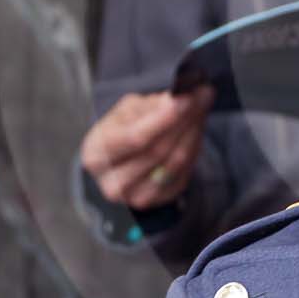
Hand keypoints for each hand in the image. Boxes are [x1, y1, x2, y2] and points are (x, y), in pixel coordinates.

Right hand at [81, 85, 215, 210]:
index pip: (136, 138)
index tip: (187, 99)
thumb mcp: (128, 110)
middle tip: (202, 97)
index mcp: (96, 153)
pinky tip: (194, 130)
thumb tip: (185, 96)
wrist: (118, 160)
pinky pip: (184, 173)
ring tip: (201, 108)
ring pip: (175, 163)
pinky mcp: (157, 201)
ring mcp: (135, 197)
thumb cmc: (121, 129)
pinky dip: (193, 148)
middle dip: (185, 121)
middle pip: (158, 151)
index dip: (165, 119)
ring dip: (193, 132)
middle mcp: (112, 181)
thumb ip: (155, 104)